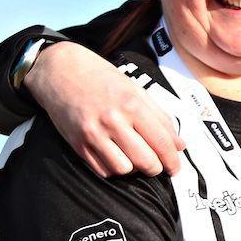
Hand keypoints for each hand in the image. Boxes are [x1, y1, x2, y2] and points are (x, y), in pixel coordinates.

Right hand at [24, 41, 185, 176]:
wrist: (60, 71)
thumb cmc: (101, 78)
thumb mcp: (136, 90)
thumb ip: (160, 118)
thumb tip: (179, 144)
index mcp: (132, 105)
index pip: (160, 142)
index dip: (172, 160)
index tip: (176, 168)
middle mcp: (113, 121)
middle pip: (145, 161)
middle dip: (156, 168)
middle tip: (158, 165)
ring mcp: (93, 134)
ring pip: (124, 169)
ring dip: (134, 168)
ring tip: (135, 158)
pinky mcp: (77, 144)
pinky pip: (102, 170)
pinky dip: (113, 169)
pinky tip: (117, 158)